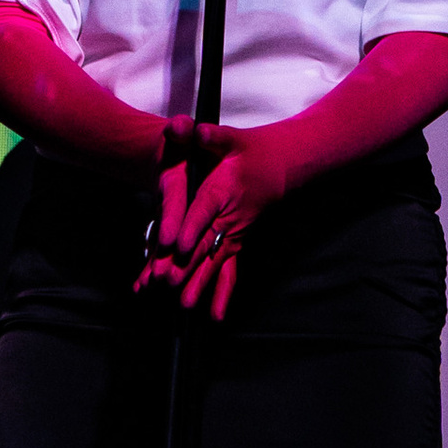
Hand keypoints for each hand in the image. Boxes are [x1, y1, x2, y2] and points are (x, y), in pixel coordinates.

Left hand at [137, 118, 290, 322]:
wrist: (279, 166)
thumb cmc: (249, 151)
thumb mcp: (231, 138)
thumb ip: (211, 136)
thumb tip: (195, 130)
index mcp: (223, 190)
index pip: (204, 210)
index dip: (189, 227)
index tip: (174, 244)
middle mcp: (230, 217)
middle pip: (206, 243)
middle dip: (187, 265)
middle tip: (168, 284)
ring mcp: (234, 234)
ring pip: (215, 263)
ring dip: (200, 284)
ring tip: (185, 306)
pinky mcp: (236, 245)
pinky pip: (229, 273)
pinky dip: (222, 294)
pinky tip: (215, 317)